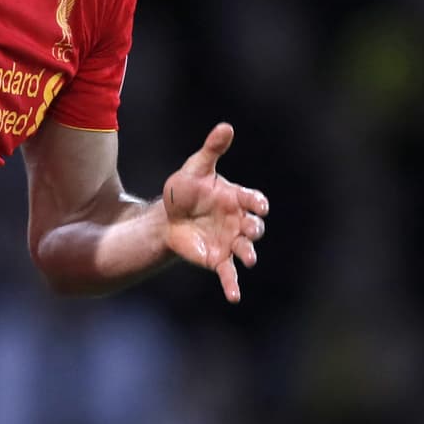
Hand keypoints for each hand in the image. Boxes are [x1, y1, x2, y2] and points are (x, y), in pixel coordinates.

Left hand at [162, 122, 268, 302]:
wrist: (167, 215)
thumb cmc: (185, 190)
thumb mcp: (196, 167)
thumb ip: (212, 149)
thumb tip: (226, 126)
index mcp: (236, 198)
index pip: (253, 200)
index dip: (256, 202)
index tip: (256, 204)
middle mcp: (238, 221)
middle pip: (254, 226)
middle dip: (255, 229)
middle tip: (250, 230)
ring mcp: (230, 241)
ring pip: (245, 250)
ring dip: (248, 254)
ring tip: (246, 259)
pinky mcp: (217, 258)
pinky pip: (228, 274)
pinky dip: (232, 286)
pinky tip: (234, 297)